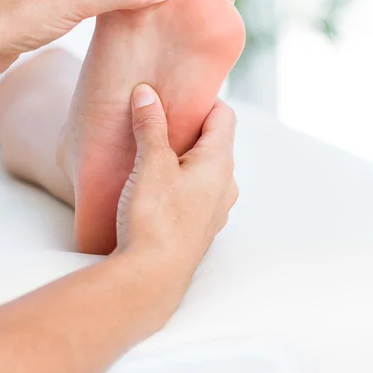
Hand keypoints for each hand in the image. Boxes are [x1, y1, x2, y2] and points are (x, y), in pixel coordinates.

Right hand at [117, 84, 237, 316]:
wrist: (151, 279)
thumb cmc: (154, 218)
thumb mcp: (150, 164)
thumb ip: (150, 125)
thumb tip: (146, 93)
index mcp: (220, 162)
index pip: (224, 116)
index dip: (203, 101)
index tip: (177, 96)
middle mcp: (226, 184)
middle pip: (215, 142)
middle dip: (189, 129)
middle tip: (159, 122)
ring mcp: (216, 209)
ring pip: (206, 169)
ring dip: (185, 157)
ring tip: (153, 154)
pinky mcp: (202, 227)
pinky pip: (198, 192)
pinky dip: (182, 181)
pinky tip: (157, 188)